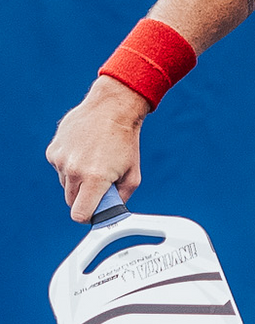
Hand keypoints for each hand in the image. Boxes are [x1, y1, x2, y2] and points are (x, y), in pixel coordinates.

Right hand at [46, 77, 151, 221]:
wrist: (112, 107)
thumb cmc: (125, 141)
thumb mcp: (133, 174)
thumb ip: (121, 198)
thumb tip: (111, 213)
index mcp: (95, 179)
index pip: (80, 214)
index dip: (88, 216)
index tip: (94, 211)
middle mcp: (74, 170)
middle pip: (71, 201)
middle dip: (84, 197)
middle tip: (99, 183)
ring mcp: (61, 160)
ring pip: (65, 184)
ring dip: (77, 179)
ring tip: (94, 160)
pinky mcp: (53, 151)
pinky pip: (59, 168)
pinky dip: (69, 165)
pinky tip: (84, 150)